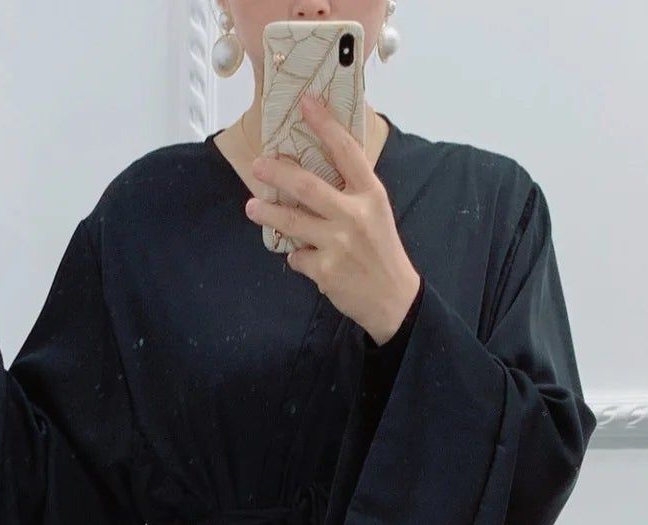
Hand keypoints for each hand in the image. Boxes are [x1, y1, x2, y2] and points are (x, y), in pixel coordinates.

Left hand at [242, 91, 420, 344]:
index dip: (324, 124)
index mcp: (371, 195)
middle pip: (307, 186)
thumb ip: (351, 191)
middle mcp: (355, 215)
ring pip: (292, 221)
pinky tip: (306, 258)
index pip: (346, 151)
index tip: (305, 102)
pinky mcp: (326, 270)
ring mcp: (339, 244)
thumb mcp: (376, 213)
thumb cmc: (382, 251)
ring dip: (268, 212)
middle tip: (258, 164)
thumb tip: (311, 172)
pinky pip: (297, 256)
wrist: (394, 299)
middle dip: (278, 172)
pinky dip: (297, 255)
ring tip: (252, 207)